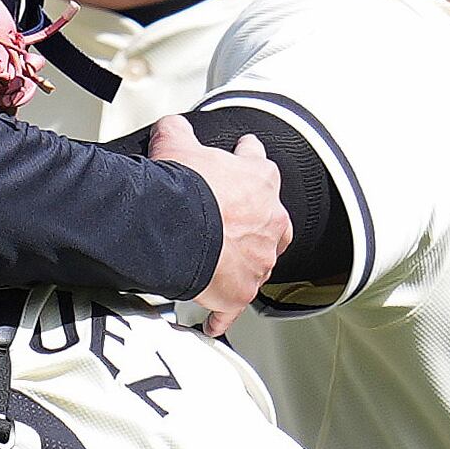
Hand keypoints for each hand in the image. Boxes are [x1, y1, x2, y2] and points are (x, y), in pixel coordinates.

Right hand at [147, 119, 284, 330]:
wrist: (178, 229)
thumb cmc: (183, 186)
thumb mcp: (175, 143)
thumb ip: (178, 132)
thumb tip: (173, 126)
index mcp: (258, 179)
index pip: (258, 161)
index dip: (247, 157)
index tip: (244, 154)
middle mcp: (269, 220)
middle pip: (277, 220)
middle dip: (264, 220)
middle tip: (246, 221)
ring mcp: (258, 259)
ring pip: (261, 264)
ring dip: (247, 265)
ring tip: (228, 269)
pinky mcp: (239, 291)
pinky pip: (231, 309)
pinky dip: (221, 316)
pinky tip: (212, 322)